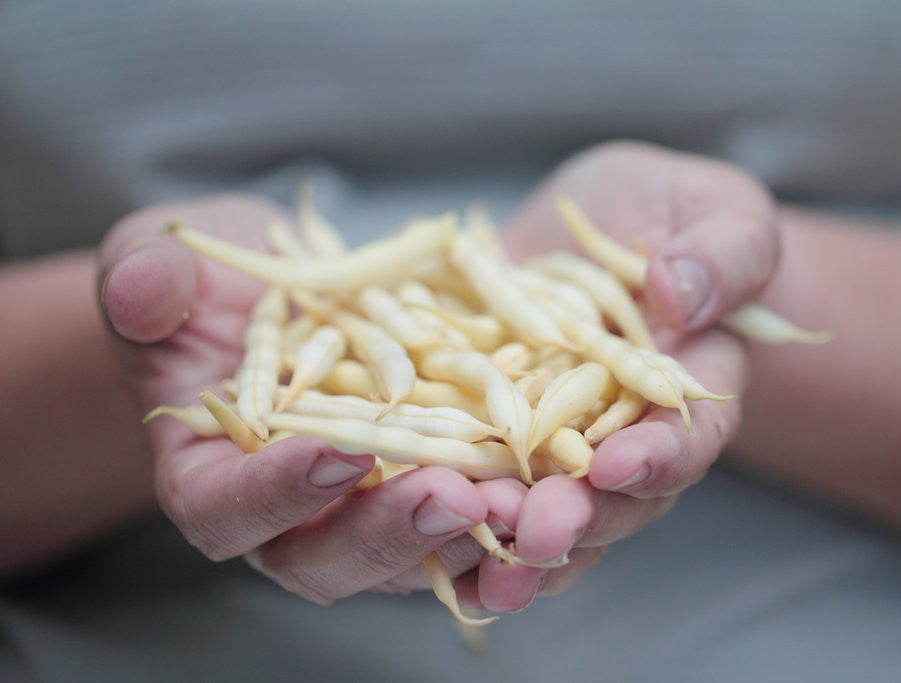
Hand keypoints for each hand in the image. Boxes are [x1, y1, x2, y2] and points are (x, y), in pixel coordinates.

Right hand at [98, 194, 516, 603]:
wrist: (279, 298)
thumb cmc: (208, 289)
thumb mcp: (162, 262)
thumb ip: (144, 283)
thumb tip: (145, 290)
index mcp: (209, 475)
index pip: (226, 509)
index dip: (275, 492)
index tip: (335, 450)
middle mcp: (289, 516)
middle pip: (330, 558)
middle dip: (389, 532)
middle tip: (450, 494)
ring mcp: (366, 509)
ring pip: (414, 555)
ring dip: (471, 536)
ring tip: (527, 499)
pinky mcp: (429, 486)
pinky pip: (472, 517)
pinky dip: (516, 508)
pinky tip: (562, 481)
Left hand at [462, 141, 776, 609]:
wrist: (595, 227)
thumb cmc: (671, 215)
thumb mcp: (718, 213)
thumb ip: (723, 254)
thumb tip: (680, 295)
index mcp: (689, 395)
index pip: (686, 441)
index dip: (658, 460)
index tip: (618, 464)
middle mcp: (621, 438)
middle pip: (606, 502)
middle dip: (570, 520)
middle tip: (535, 532)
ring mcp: (548, 442)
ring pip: (534, 514)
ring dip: (504, 541)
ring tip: (477, 562)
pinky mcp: (484, 426)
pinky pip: (464, 478)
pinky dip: (439, 512)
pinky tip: (407, 528)